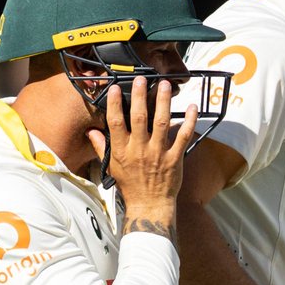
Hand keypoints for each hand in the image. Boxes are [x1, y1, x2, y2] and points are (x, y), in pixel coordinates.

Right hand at [95, 77, 197, 234]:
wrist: (149, 205)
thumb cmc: (130, 185)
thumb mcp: (111, 167)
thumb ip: (102, 147)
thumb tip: (92, 132)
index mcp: (122, 150)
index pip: (116, 122)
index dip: (114, 104)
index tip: (115, 88)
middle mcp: (140, 149)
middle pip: (139, 118)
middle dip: (140, 96)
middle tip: (142, 79)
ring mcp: (159, 153)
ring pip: (162, 123)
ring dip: (164, 102)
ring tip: (165, 85)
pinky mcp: (176, 158)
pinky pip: (184, 136)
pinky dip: (189, 121)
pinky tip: (192, 107)